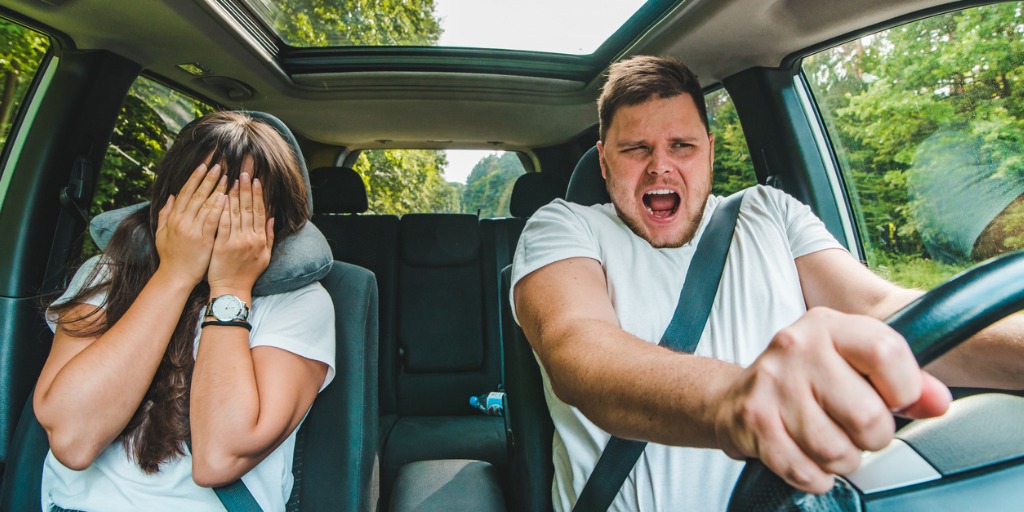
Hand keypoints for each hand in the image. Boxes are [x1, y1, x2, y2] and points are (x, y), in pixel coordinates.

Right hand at [155, 163, 226, 285]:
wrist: (176, 276)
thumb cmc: (171, 256)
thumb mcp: (162, 233)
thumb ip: (165, 214)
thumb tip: (171, 196)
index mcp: (173, 218)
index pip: (186, 193)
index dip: (195, 178)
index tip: (203, 165)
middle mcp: (182, 221)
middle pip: (197, 195)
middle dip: (208, 179)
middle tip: (218, 166)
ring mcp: (193, 230)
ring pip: (206, 205)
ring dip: (216, 189)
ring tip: (226, 177)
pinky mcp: (203, 240)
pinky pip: (212, 221)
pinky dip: (218, 208)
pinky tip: (226, 197)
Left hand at [208, 172, 274, 294]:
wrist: (232, 289)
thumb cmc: (248, 274)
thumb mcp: (265, 256)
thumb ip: (269, 236)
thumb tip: (272, 218)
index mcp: (261, 239)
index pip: (261, 212)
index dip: (259, 195)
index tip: (256, 180)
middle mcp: (251, 238)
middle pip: (249, 209)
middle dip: (246, 189)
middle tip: (244, 172)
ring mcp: (236, 242)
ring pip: (236, 213)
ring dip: (234, 195)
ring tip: (232, 179)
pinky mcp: (222, 246)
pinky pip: (222, 224)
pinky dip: (222, 210)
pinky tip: (220, 197)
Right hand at [713, 307, 951, 493]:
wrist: (736, 398)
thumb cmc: (807, 382)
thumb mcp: (854, 365)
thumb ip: (906, 382)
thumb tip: (937, 402)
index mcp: (829, 325)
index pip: (887, 353)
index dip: (903, 390)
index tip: (893, 401)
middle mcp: (797, 347)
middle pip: (866, 415)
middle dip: (872, 437)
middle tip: (857, 430)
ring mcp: (772, 383)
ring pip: (836, 450)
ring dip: (843, 460)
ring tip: (831, 442)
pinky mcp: (754, 420)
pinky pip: (804, 470)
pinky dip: (816, 477)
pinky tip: (810, 459)